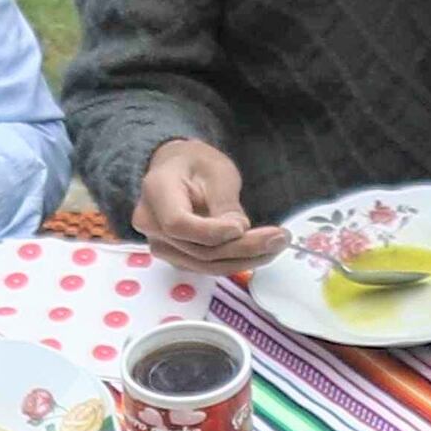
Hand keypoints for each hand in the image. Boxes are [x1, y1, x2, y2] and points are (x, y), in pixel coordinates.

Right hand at [133, 139, 283, 273]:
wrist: (179, 170)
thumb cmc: (197, 163)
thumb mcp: (216, 171)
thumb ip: (225, 203)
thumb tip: (239, 232)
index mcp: (156, 192)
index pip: (178, 224)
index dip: (212, 232)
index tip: (243, 227)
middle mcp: (151, 223)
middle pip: (198, 249)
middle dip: (243, 248)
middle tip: (279, 239)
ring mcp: (161, 244)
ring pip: (205, 264)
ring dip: (245, 259)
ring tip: (277, 245)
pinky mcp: (177, 256)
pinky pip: (207, 266)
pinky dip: (236, 261)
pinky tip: (261, 251)